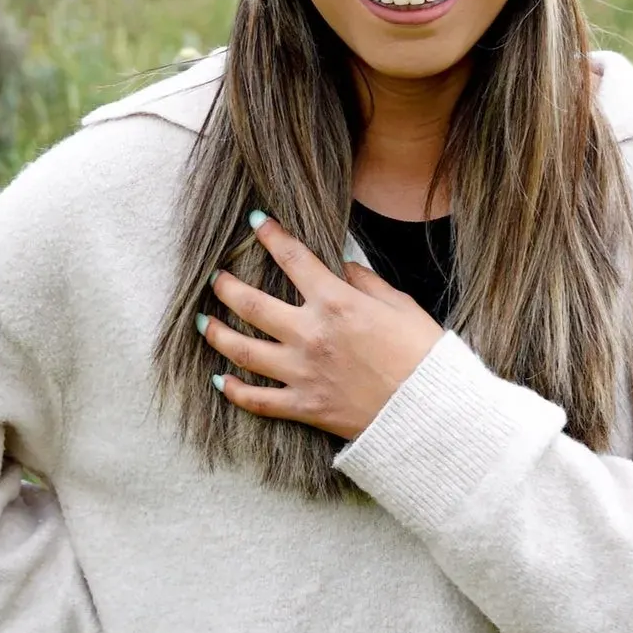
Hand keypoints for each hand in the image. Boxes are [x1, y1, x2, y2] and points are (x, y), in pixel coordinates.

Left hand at [202, 213, 444, 440]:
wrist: (429, 412)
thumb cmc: (421, 353)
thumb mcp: (399, 304)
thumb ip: (364, 281)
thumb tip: (340, 265)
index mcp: (336, 302)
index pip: (293, 258)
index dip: (271, 235)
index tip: (255, 221)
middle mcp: (311, 334)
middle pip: (252, 305)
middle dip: (227, 287)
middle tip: (214, 278)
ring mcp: (303, 373)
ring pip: (244, 351)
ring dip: (218, 335)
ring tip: (203, 323)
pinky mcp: (304, 407)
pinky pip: (258, 401)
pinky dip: (234, 391)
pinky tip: (220, 380)